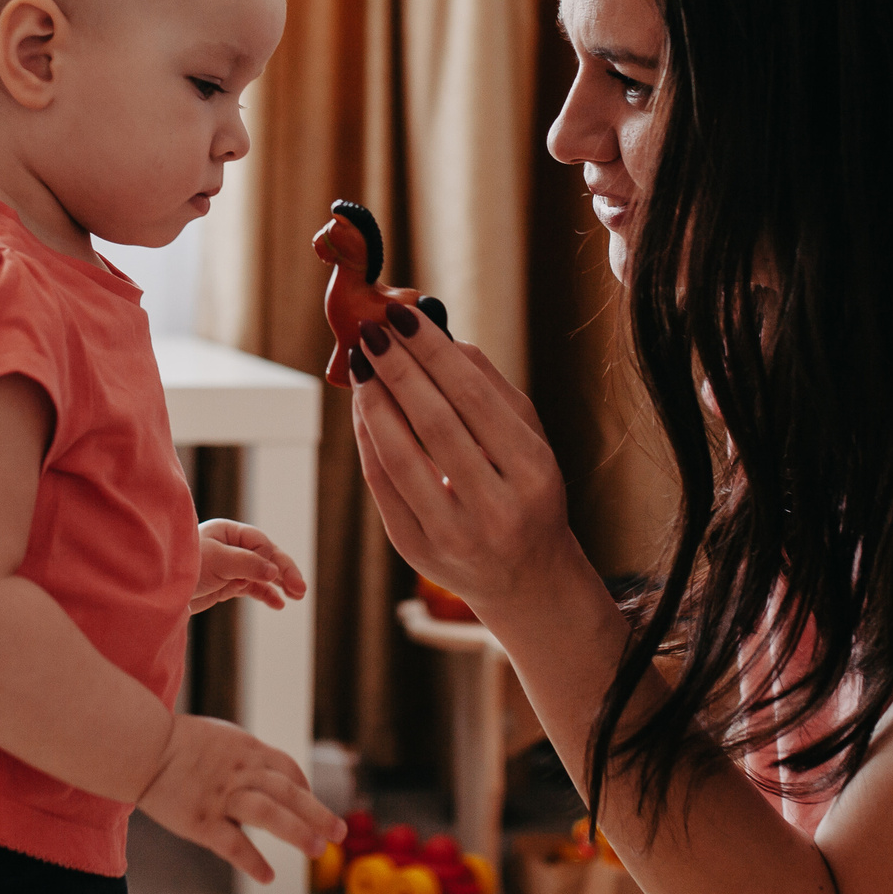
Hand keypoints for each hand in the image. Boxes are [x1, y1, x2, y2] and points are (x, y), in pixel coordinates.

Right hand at [136, 714, 341, 882]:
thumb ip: (244, 755)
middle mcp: (240, 772)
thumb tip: (266, 772)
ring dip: (296, 832)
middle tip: (339, 833)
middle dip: (317, 813)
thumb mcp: (219, 736)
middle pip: (288, 792)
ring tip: (318, 850)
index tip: (310, 804)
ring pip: (268, 814)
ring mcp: (221, 797)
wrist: (137, 746)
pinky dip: (252, 861)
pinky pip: (232, 844)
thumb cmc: (175, 742)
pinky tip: (268, 876)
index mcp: (246, 749)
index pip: (287, 769)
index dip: (304, 788)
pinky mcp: (200, 821)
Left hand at [193, 518, 307, 612]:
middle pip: (266, 557)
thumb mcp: (216, 561)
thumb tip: (274, 572)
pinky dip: (266, 595)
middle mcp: (232, 547)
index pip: (260, 543)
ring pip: (262, 574)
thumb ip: (246, 564)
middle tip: (300, 590)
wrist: (156, 591)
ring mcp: (230, 567)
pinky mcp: (227, 585)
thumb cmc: (183, 566)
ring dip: (280, 584)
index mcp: (228, 532)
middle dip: (284, 572)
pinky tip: (279, 604)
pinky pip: (253, 588)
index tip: (275, 577)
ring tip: (297, 596)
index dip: (270, 559)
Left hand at [345, 306, 583, 617]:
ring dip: (373, 401)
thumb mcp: (530, 440)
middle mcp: (495, 507)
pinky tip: (363, 405)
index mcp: (532, 471)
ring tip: (361, 364)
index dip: (433, 352)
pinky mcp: (416, 551)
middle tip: (371, 330)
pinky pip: (381, 485)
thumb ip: (490, 387)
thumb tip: (440, 336)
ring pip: (399, 456)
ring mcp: (453, 535)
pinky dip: (367, 439)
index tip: (403, 315)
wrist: (526, 578)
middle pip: (433, 423)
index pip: (473, 398)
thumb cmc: (527, 491)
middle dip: (397, 369)